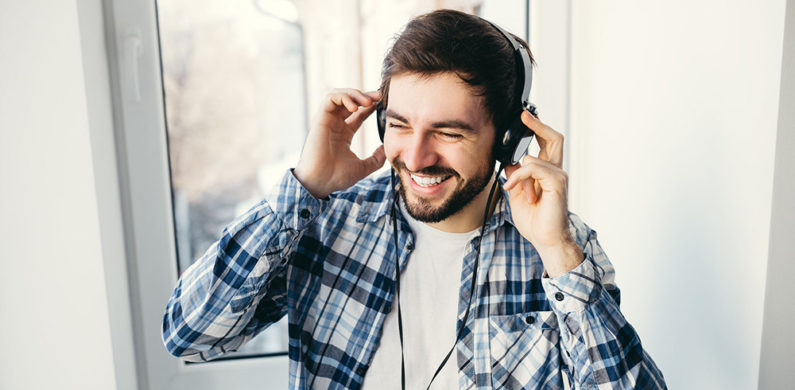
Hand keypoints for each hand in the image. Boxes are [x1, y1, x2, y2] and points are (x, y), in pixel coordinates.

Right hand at [293, 89, 385, 197]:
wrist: (320, 182)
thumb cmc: (336, 177)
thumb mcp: (363, 167)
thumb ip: (376, 158)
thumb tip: (385, 148)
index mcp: (344, 133)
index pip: (358, 113)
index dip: (370, 106)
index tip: (382, 103)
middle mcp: (335, 125)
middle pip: (349, 101)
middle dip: (365, 95)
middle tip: (378, 96)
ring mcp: (327, 121)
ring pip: (339, 95)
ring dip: (355, 94)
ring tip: (368, 102)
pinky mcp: (320, 119)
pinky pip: (330, 98)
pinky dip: (343, 97)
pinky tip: (355, 107)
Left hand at [503, 111, 582, 276]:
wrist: (546, 239)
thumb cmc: (536, 221)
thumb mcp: (517, 194)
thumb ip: (515, 176)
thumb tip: (509, 162)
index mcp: (547, 172)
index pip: (547, 142)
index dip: (537, 128)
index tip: (524, 117)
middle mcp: (556, 171)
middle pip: (554, 137)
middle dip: (538, 124)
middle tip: (523, 116)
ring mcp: (558, 176)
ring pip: (536, 156)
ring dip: (519, 172)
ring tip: (512, 188)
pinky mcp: (557, 183)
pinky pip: (534, 168)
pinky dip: (520, 176)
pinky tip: (512, 188)